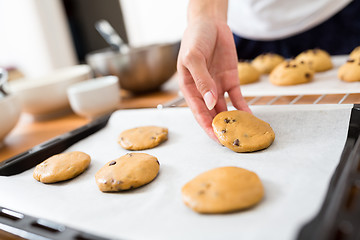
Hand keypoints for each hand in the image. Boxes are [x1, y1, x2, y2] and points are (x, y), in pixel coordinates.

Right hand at [177, 17, 249, 140]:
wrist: (210, 22)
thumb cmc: (194, 38)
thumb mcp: (193, 58)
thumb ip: (201, 80)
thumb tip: (211, 102)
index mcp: (190, 88)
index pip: (199, 112)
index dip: (207, 127)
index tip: (217, 139)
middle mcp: (203, 91)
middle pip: (212, 114)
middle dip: (221, 128)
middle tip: (233, 142)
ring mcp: (217, 87)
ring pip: (226, 109)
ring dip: (233, 121)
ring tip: (243, 133)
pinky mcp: (230, 81)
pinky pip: (237, 97)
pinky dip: (243, 108)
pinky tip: (250, 117)